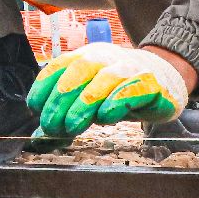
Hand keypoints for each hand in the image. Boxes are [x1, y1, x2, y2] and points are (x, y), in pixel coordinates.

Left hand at [26, 43, 188, 140]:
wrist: (164, 79)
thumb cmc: (120, 92)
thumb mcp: (90, 103)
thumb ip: (67, 117)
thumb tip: (39, 139)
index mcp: (85, 58)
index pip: (60, 65)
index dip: (44, 85)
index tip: (34, 107)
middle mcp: (105, 58)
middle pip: (79, 71)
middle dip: (61, 99)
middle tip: (51, 125)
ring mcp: (129, 68)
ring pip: (105, 78)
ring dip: (85, 102)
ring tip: (72, 125)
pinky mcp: (151, 83)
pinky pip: (133, 88)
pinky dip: (118, 101)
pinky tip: (106, 116)